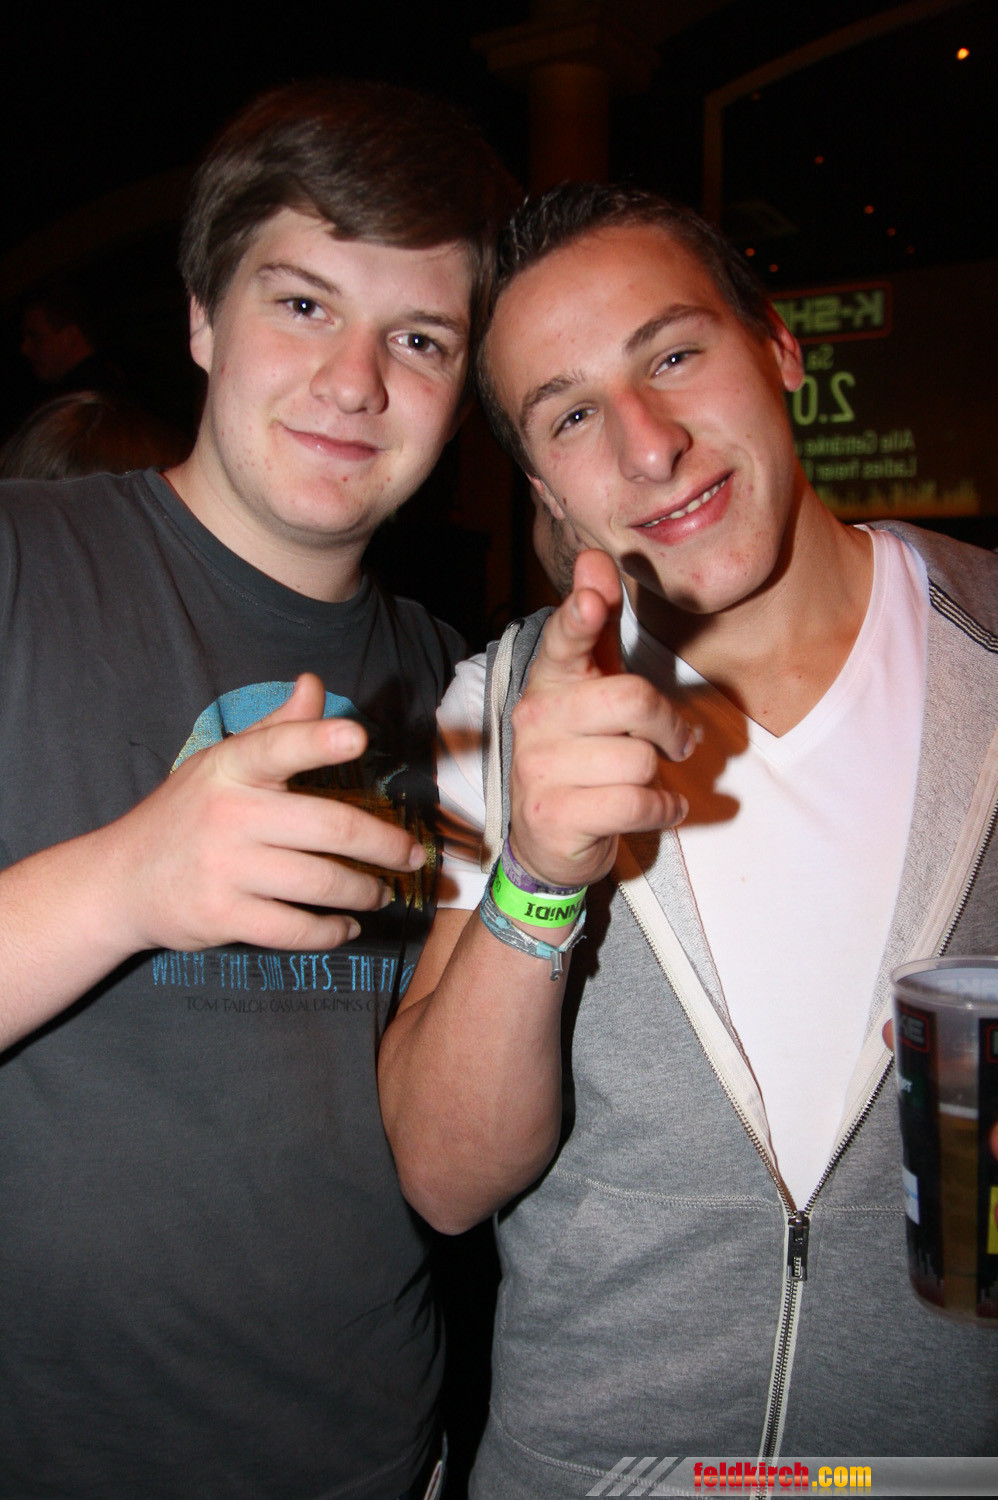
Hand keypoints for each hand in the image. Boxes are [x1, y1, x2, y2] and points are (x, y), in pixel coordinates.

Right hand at [115, 674, 424, 953]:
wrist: (120, 881)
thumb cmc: (186, 814)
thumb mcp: (220, 763)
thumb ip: (275, 730)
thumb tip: (314, 684)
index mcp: (231, 768)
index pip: (277, 746)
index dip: (317, 739)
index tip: (356, 736)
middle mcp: (228, 815)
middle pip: (328, 826)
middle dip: (384, 844)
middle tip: (412, 855)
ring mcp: (224, 869)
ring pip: (320, 882)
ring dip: (364, 891)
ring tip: (381, 891)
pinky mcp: (222, 916)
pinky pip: (294, 928)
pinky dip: (330, 931)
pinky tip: (346, 925)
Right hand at [507, 550, 694, 890]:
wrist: (547, 838)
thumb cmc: (582, 751)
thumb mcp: (591, 687)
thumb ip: (598, 628)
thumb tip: (595, 558)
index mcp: (549, 681)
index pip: (563, 641)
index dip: (579, 617)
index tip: (592, 598)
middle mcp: (536, 719)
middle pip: (631, 699)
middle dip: (668, 725)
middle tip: (674, 741)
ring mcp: (540, 769)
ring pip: (640, 759)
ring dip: (659, 776)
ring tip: (644, 780)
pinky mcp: (555, 814)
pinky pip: (636, 803)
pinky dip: (662, 810)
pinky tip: (658, 808)